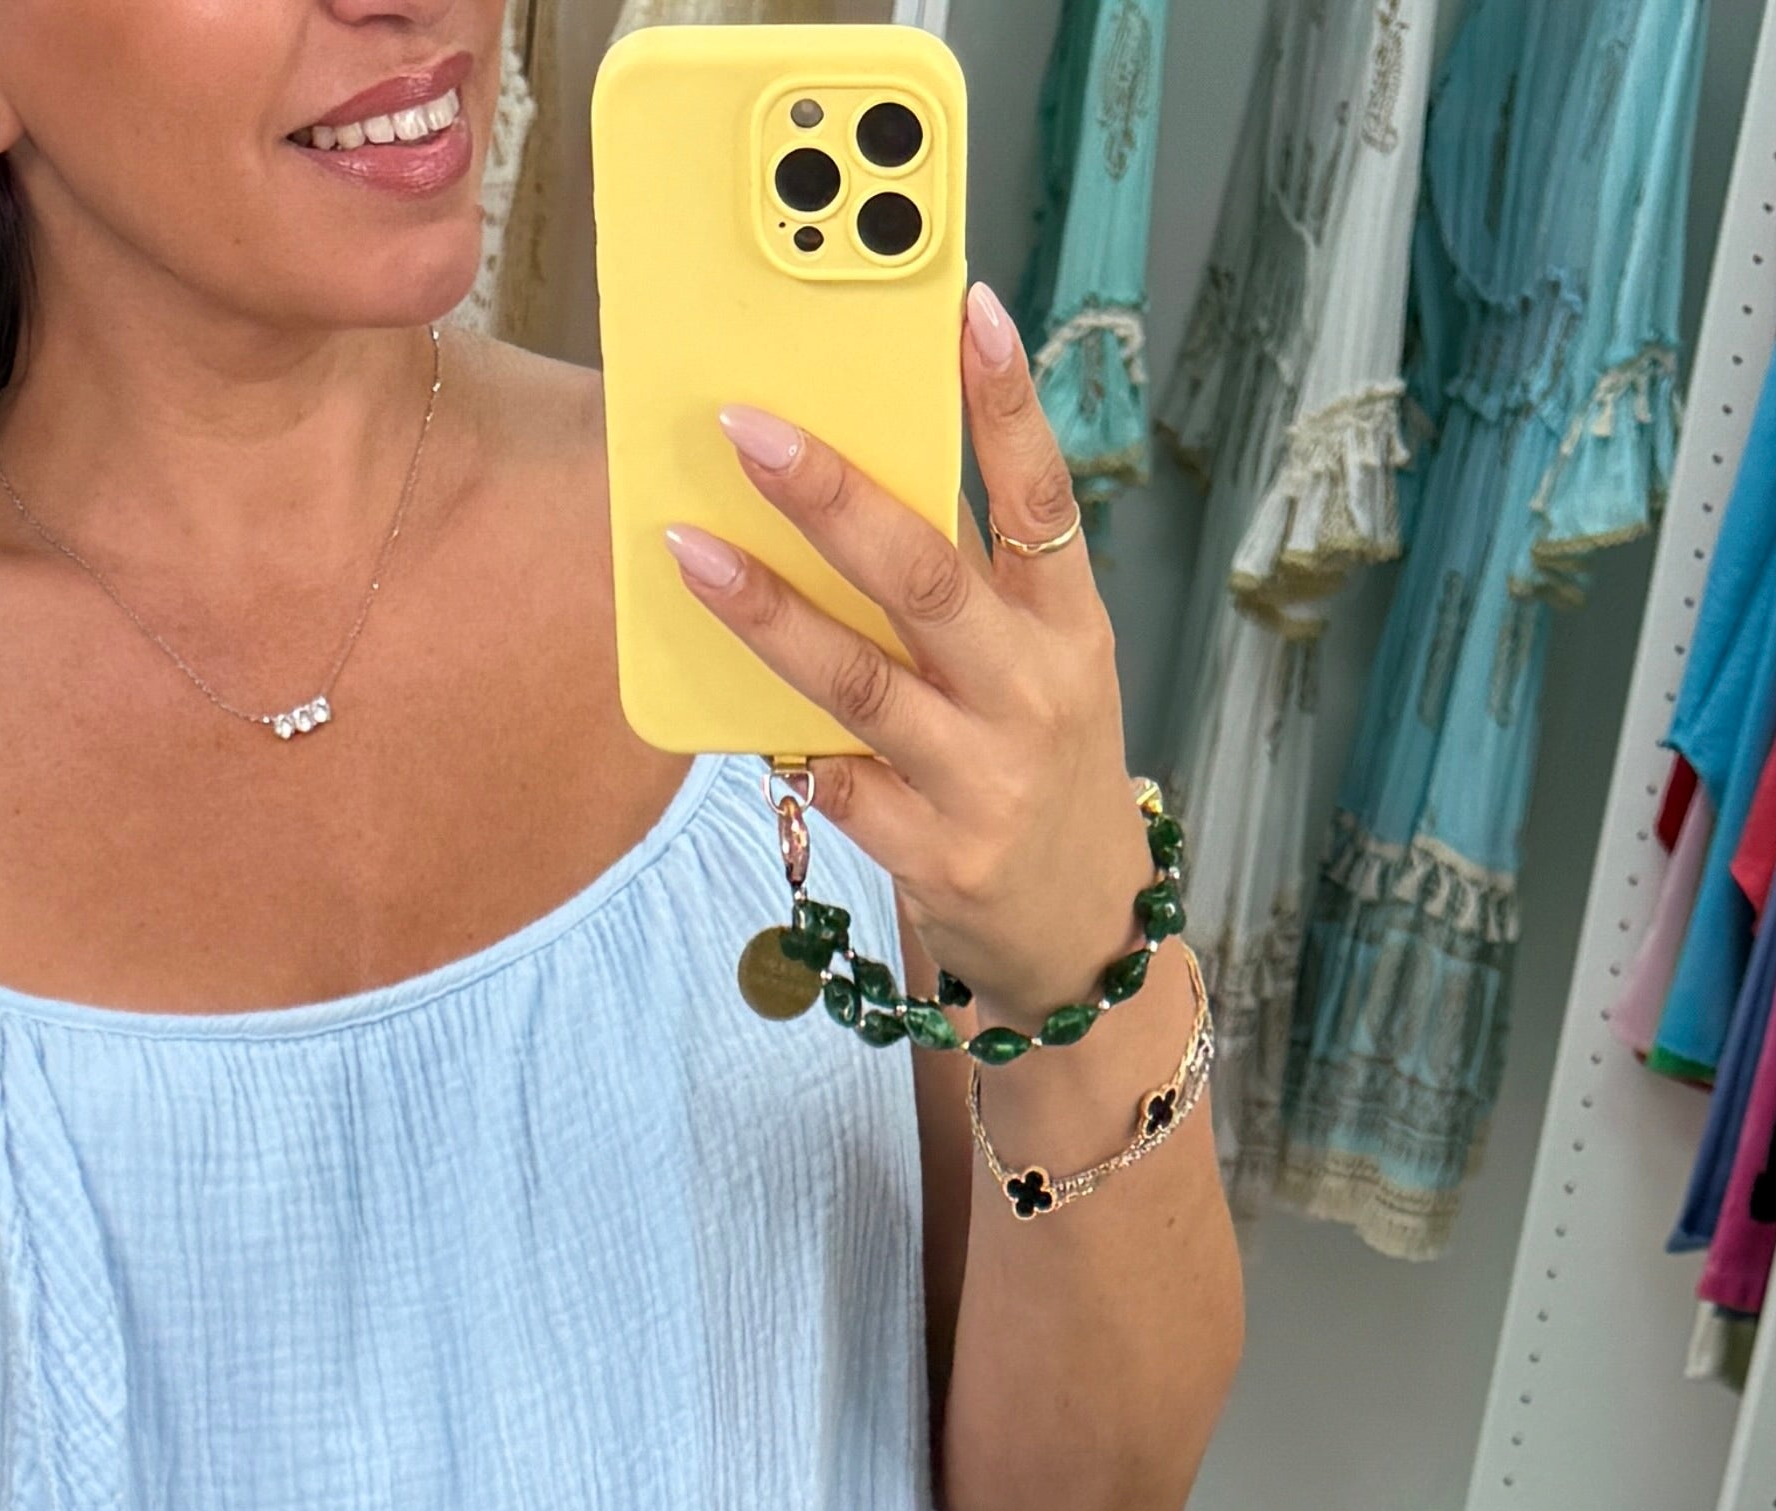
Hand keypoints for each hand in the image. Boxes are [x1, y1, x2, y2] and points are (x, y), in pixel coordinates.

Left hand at [665, 283, 1150, 1025]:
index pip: (1043, 494)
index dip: (1006, 401)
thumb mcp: (1046, 667)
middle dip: (830, 493)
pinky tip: (725, 702)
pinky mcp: (936, 855)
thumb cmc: (1045, 771)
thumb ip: (975, 585)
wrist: (1086, 936)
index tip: (965, 309)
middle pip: (925, 575)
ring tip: (689, 547)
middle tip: (747, 426)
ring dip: (766, 611)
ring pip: (859, 680)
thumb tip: (866, 477)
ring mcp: (984, 779)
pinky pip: (838, 784)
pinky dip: (782, 740)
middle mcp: (1032, 693)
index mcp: (1069, 627)